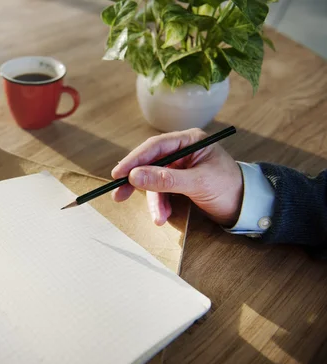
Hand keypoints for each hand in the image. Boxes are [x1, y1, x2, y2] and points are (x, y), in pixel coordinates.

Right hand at [111, 128, 242, 226]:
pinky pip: (161, 192)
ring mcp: (179, 167)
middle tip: (119, 195)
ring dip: (153, 201)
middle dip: (136, 182)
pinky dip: (159, 205)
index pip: (155, 147)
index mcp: (190, 141)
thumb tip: (134, 176)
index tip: (118, 174)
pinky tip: (162, 216)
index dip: (134, 160)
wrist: (248, 208)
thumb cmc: (230, 188)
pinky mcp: (179, 183)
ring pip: (153, 182)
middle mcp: (182, 151)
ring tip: (158, 218)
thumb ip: (165, 179)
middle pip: (149, 163)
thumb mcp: (197, 183)